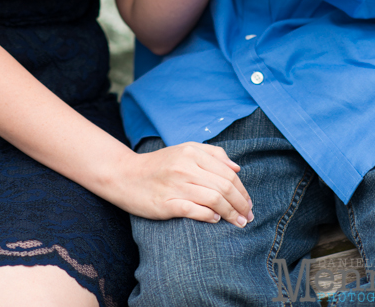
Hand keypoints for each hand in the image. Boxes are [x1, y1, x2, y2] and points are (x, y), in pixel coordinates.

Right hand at [114, 142, 253, 227]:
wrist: (126, 176)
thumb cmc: (159, 165)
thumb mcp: (184, 150)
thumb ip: (212, 154)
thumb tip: (236, 168)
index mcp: (192, 152)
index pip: (227, 173)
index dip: (242, 190)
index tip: (248, 203)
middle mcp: (185, 166)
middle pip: (224, 186)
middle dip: (241, 204)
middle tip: (248, 216)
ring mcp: (176, 185)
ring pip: (214, 199)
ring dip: (231, 214)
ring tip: (238, 223)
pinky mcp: (166, 203)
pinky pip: (195, 210)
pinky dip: (209, 216)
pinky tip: (216, 220)